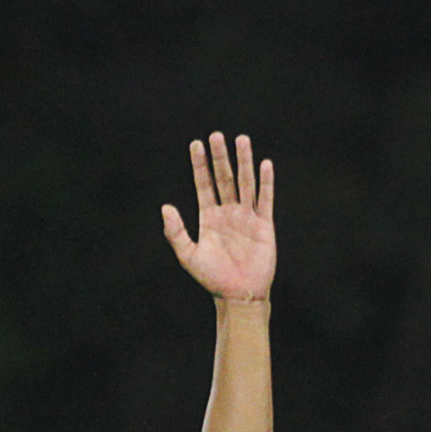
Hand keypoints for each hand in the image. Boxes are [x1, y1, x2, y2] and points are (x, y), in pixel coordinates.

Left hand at [160, 134, 275, 302]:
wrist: (239, 295)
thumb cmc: (212, 279)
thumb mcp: (188, 256)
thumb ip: (176, 232)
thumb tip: (165, 207)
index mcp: (209, 217)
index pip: (204, 184)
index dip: (200, 165)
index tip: (196, 144)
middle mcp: (228, 212)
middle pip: (224, 178)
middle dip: (220, 157)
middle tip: (217, 135)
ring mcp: (247, 217)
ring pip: (245, 183)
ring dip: (243, 162)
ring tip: (241, 140)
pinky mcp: (264, 225)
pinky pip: (265, 199)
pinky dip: (265, 182)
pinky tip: (264, 164)